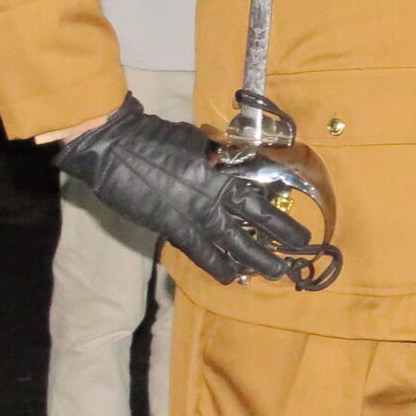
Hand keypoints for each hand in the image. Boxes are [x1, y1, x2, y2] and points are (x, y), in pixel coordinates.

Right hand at [53, 95, 299, 283]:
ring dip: (251, 260)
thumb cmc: (155, 137)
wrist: (114, 146)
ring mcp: (190, 215)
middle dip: (274, 246)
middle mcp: (210, 197)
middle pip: (251, 227)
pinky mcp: (169, 226)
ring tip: (273, 273)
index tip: (301, 233)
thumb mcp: (196, 143)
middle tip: (294, 262)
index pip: (257, 202)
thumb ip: (216, 158)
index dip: (280, 220)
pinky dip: (213, 265)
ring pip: (229, 244)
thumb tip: (231, 166)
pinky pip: (197, 251)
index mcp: (220, 174)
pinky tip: (228, 277)